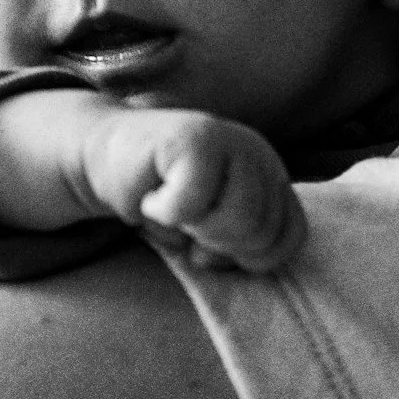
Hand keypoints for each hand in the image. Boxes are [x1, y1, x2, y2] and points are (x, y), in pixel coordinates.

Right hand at [76, 106, 307, 273]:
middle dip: (215, 243)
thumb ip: (243, 242)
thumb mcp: (212, 230)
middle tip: (185, 221)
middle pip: (259, 232)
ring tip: (173, 206)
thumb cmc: (163, 198)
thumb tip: (248, 260)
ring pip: (234, 220)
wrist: (108, 157)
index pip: (289, 236)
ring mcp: (231, 141)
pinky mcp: (195, 138)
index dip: (250, 257)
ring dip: (192, 227)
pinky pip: (190, 204)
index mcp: (271, 177)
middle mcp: (259, 155)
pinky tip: (153, 194)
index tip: (212, 247)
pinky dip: (163, 212)